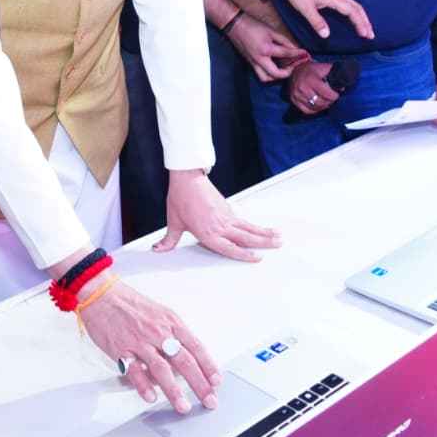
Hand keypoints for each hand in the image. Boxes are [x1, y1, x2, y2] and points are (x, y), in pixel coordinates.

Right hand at [78, 278, 221, 413]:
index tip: (216, 382)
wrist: (102, 295)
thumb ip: (174, 335)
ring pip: (161, 368)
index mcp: (171, 322)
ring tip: (183, 406)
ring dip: (174, 390)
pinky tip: (151, 397)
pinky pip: (133, 370)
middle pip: (184, 361)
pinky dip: (143, 385)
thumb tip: (188, 359)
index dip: (208, 366)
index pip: (196, 347)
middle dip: (200, 384)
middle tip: (209, 401)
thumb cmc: (131, 305)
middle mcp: (158, 332)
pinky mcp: (120, 349)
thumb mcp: (160, 313)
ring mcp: (139, 341)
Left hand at [154, 170, 281, 261]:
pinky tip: (264, 230)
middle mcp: (220, 226)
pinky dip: (256, 226)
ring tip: (279, 237)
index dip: (244, 254)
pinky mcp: (228, 209)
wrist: (186, 178)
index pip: (228, 247)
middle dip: (263, 243)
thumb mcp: (173, 221)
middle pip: (245, 237)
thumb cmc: (180, 199)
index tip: (257, 258)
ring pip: (249, 228)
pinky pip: (244, 221)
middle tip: (278, 245)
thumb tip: (157, 250)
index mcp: (207, 233)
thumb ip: (169, 240)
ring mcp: (226, 217)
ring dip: (265, 233)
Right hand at [226, 14, 307, 81]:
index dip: (298, 54)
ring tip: (285, 70)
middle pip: (276, 74)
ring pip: (266, 78)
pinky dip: (269, 75)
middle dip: (288, 72)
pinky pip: (260, 74)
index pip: (286, 54)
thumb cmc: (253, 25)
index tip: (306, 54)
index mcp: (266, 49)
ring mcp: (253, 63)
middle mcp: (260, 59)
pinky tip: (275, 69)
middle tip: (295, 66)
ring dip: (276, 77)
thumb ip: (284, 40)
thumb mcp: (271, 30)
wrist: (234, 26)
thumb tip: (295, 47)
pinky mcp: (250, 63)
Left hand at [283, 0, 374, 40]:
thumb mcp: (306, 8)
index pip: (352, 12)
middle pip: (357, 8)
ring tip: (366, 28)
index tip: (365, 35)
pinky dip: (355, 12)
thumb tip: (326, 35)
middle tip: (371, 35)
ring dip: (362, 16)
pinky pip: (348, 3)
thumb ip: (317, 22)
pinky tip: (354, 18)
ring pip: (354, 5)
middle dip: (366, 21)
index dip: (360, 24)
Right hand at [287, 60, 338, 114]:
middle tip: (332, 99)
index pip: (326, 93)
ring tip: (326, 102)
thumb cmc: (312, 69)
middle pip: (320, 102)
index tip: (336, 95)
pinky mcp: (293, 100)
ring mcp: (296, 95)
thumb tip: (342, 86)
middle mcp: (302, 88)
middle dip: (329, 102)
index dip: (334, 96)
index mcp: (311, 79)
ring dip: (322, 106)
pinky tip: (318, 105)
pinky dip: (314, 110)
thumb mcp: (324, 68)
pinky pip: (306, 110)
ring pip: (314, 107)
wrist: (297, 69)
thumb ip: (335, 74)